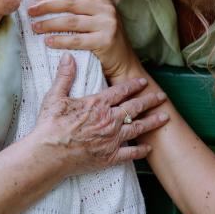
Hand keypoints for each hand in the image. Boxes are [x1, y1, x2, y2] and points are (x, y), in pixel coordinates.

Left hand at [29, 0, 137, 80]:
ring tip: (35, 27)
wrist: (124, 63)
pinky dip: (60, 41)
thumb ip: (79, 8)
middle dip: (47, 6)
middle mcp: (106, 9)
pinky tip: (48, 42)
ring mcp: (107, 24)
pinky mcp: (105, 41)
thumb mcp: (95, 18)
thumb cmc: (103, 39)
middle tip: (30, 11)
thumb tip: (46, 1)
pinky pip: (76, 40)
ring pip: (71, 21)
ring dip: (49, 23)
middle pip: (70, 3)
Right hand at [32, 54, 167, 175]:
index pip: (120, 91)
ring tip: (164, 118)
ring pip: (138, 128)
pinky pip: (130, 153)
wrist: (50, 154)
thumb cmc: (51, 125)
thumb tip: (69, 57)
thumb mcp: (55, 96)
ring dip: (152, 122)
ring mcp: (111, 139)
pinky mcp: (110, 156)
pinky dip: (141, 150)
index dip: (133, 85)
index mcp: (98, 104)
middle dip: (149, 100)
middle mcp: (109, 120)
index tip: (143, 81)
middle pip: (134, 107)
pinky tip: (149, 148)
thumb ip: (64, 76)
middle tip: (161, 96)